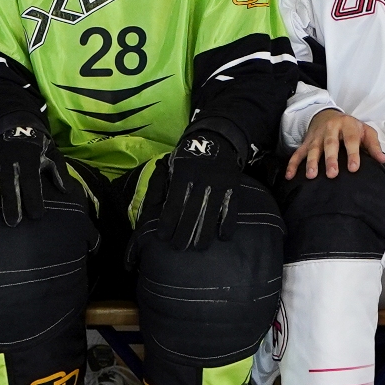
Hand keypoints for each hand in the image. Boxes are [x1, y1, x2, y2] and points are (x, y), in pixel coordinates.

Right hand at [0, 118, 61, 227]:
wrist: (12, 123)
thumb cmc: (35, 144)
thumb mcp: (51, 152)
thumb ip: (58, 170)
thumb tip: (66, 190)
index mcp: (29, 159)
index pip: (31, 180)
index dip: (33, 197)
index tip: (37, 215)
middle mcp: (10, 161)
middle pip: (9, 184)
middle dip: (11, 203)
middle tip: (13, 223)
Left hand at [147, 122, 247, 252]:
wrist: (217, 137)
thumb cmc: (188, 156)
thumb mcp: (170, 164)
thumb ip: (160, 185)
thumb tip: (150, 209)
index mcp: (184, 172)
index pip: (175, 202)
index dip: (168, 221)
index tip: (164, 237)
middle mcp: (203, 177)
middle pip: (192, 211)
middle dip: (184, 232)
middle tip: (179, 247)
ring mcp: (220, 182)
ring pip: (212, 212)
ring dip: (205, 233)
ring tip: (199, 247)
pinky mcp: (234, 185)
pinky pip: (231, 207)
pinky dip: (228, 223)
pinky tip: (223, 237)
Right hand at [285, 110, 384, 180]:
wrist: (328, 115)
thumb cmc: (351, 128)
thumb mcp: (365, 131)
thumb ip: (373, 146)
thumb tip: (382, 160)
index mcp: (347, 125)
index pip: (350, 140)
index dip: (352, 154)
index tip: (354, 168)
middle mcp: (330, 129)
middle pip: (330, 144)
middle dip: (330, 159)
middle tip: (332, 174)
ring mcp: (316, 136)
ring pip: (313, 149)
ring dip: (311, 162)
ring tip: (312, 175)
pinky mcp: (306, 142)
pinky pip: (298, 153)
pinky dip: (293, 164)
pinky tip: (290, 176)